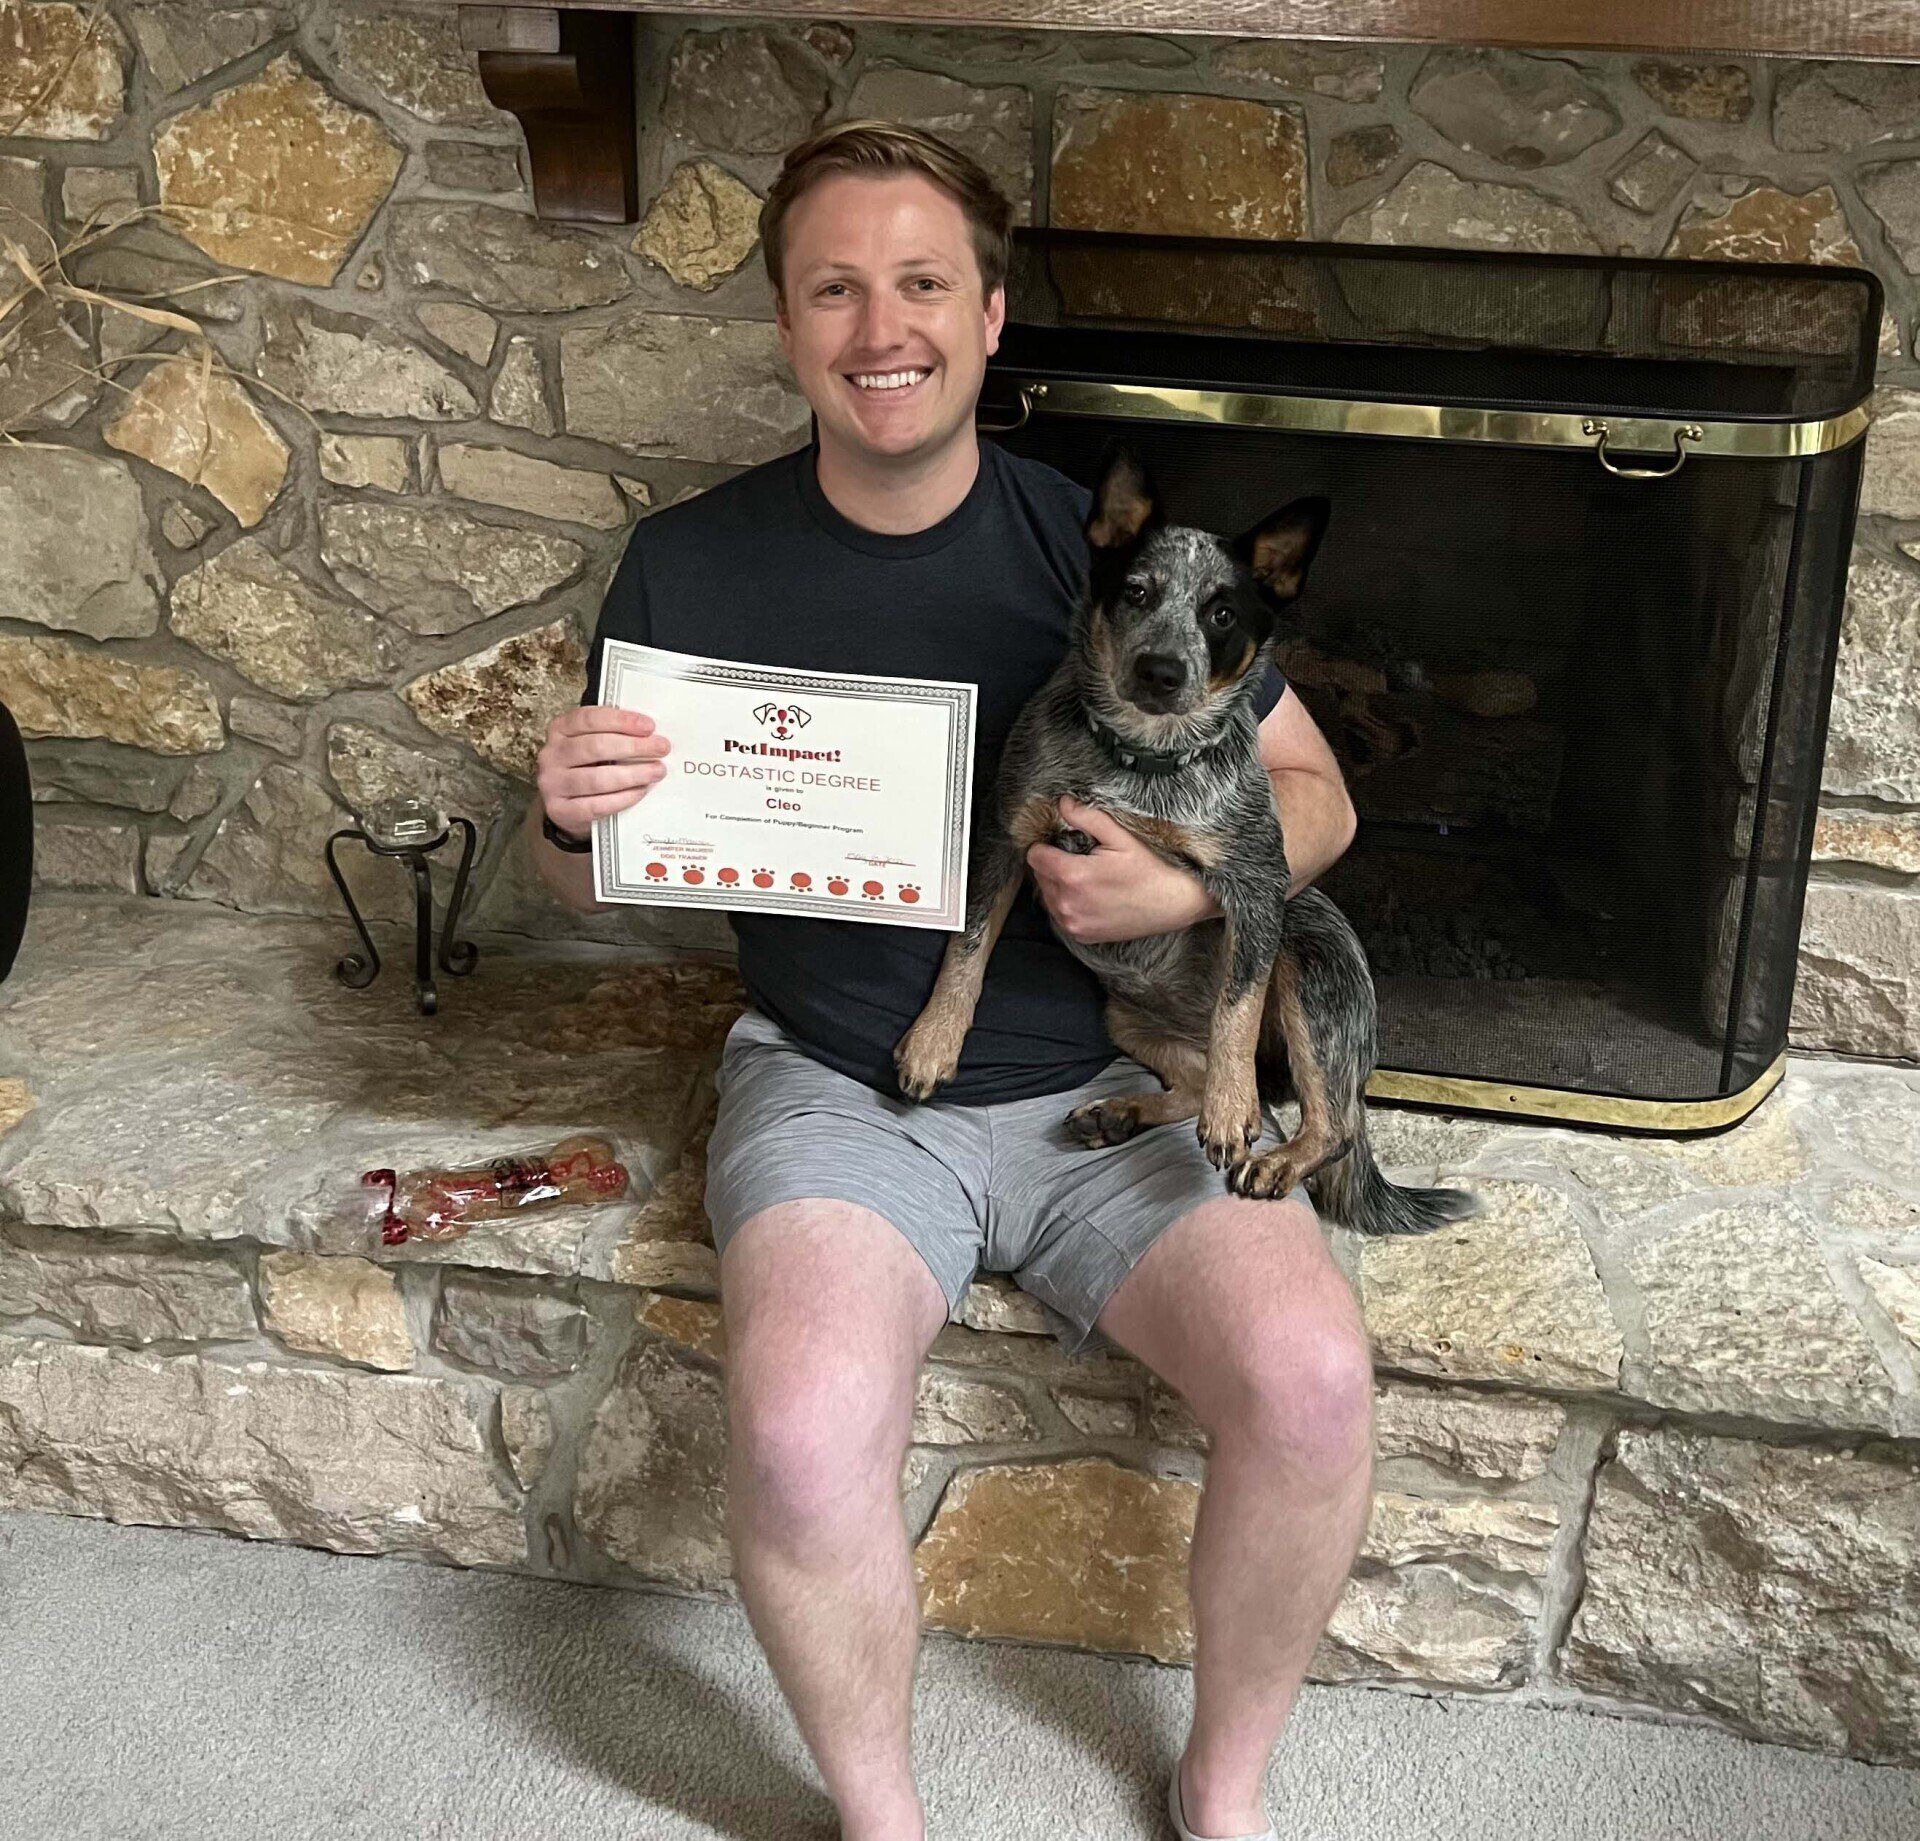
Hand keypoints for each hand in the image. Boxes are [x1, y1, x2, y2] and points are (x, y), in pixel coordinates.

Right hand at [536, 706, 670, 836]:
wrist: (567, 806)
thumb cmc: (587, 767)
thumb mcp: (593, 743)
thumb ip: (614, 734)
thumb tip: (651, 734)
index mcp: (559, 729)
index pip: (589, 719)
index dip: (621, 721)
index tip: (649, 726)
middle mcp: (551, 755)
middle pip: (595, 746)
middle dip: (633, 747)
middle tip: (661, 748)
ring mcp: (553, 783)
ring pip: (597, 778)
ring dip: (633, 774)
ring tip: (656, 771)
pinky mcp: (560, 810)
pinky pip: (596, 805)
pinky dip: (623, 798)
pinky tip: (640, 791)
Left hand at [1024, 795, 1212, 943]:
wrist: (1171, 905)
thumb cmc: (1148, 869)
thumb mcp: (1120, 837)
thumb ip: (1086, 818)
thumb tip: (1062, 802)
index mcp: (1072, 876)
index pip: (1034, 856)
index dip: (1047, 846)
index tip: (1064, 844)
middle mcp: (1067, 903)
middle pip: (1040, 875)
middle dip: (1054, 864)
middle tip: (1083, 861)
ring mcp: (1072, 923)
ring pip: (1047, 896)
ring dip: (1059, 885)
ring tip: (1088, 880)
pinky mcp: (1079, 935)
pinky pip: (1059, 914)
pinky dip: (1068, 904)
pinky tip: (1091, 897)